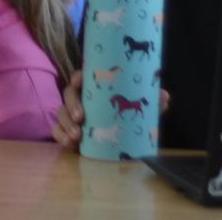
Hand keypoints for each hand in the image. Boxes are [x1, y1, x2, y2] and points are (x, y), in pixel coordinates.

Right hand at [50, 70, 170, 148]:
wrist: (119, 139)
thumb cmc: (125, 116)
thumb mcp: (139, 109)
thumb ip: (151, 102)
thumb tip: (165, 97)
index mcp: (94, 88)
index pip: (82, 76)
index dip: (78, 76)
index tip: (80, 81)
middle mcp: (80, 98)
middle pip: (68, 94)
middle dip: (72, 105)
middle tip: (81, 118)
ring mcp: (71, 114)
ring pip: (61, 113)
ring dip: (66, 124)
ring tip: (77, 136)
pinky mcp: (66, 130)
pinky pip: (57, 131)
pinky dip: (61, 136)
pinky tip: (70, 144)